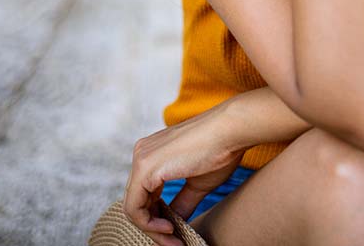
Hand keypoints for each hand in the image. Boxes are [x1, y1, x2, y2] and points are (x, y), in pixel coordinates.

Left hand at [123, 103, 249, 244]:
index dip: (156, 220)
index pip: (143, 195)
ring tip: (173, 240)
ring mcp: (141, 158)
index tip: (175, 236)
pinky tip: (169, 228)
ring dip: (152, 230)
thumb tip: (174, 223)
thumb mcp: (197, 183)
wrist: (230, 130)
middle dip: (153, 228)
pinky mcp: (145, 167)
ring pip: (133, 207)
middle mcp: (142, 153)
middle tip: (174, 244)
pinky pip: (134, 207)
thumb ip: (181, 202)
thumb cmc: (220, 150)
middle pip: (136, 202)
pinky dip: (149, 224)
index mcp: (152, 154)